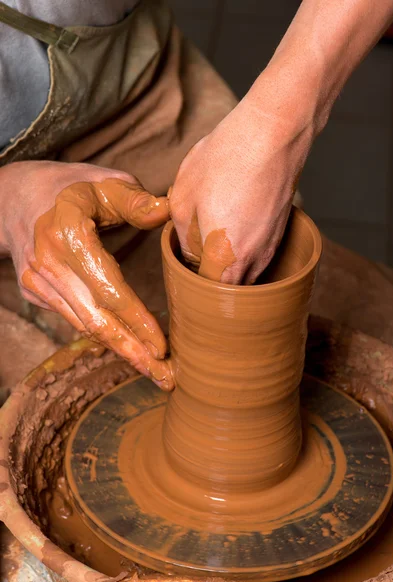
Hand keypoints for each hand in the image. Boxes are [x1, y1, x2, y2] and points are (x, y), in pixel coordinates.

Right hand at [0, 161, 172, 389]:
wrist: (13, 197)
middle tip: (166, 377)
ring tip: (154, 371)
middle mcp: (48, 264)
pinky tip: (128, 348)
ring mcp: (37, 281)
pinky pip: (75, 319)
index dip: (138, 321)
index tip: (164, 345)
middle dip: (133, 353)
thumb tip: (167, 213)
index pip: (110, 289)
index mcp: (68, 235)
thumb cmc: (69, 187)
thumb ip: (136, 201)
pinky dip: (103, 336)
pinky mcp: (34, 292)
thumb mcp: (104, 181)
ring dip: (121, 351)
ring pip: (85, 326)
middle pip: (96, 320)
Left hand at [169, 97, 313, 283]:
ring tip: (210, 243)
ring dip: (227, 268)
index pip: (205, 295)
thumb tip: (189, 252)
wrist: (272, 134)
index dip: (189, 287)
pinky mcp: (281, 233)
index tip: (179, 274)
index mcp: (224, 260)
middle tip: (192, 261)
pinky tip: (232, 228)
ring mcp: (270, 249)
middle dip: (209, 282)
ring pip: (245, 274)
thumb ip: (181, 237)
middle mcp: (252, 262)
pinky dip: (243, 253)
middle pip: (228, 291)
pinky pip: (258, 256)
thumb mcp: (183, 198)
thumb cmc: (225, 161)